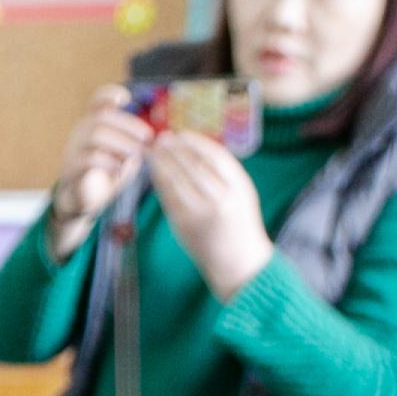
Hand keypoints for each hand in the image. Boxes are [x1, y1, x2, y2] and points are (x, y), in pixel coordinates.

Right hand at [48, 86, 150, 252]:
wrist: (83, 200)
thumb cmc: (108, 172)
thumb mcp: (125, 152)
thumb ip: (135, 140)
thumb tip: (158, 134)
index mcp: (93, 123)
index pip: (97, 100)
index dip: (109, 94)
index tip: (126, 99)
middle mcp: (80, 132)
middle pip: (102, 116)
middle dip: (129, 125)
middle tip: (147, 138)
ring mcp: (72, 150)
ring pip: (96, 135)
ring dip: (121, 143)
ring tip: (136, 154)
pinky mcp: (70, 170)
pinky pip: (87, 159)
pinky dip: (108, 162)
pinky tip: (120, 169)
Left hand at [143, 131, 273, 299]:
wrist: (238, 262)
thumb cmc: (240, 222)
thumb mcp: (243, 193)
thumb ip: (225, 173)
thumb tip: (197, 147)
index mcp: (239, 187)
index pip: (214, 156)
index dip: (195, 142)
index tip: (181, 133)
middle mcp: (220, 199)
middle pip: (192, 166)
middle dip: (173, 150)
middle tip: (160, 138)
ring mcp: (200, 214)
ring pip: (176, 181)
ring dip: (162, 164)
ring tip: (153, 152)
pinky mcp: (183, 226)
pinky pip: (168, 199)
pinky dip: (159, 183)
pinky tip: (153, 173)